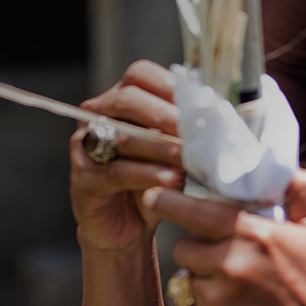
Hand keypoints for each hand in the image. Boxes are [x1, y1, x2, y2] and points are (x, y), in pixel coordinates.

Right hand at [70, 60, 184, 251]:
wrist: (127, 229)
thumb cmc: (155, 184)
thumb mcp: (175, 152)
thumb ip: (187, 132)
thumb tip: (220, 119)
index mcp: (121, 101)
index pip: (140, 75)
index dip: (169, 84)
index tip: (200, 101)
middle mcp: (98, 117)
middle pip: (127, 99)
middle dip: (165, 114)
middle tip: (195, 130)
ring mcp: (87, 147)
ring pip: (124, 137)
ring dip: (162, 147)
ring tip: (189, 158)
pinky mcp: (85, 179)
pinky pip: (118, 171)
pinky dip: (148, 174)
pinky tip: (172, 179)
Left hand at [143, 169, 305, 305]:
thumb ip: (305, 193)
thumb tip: (289, 168)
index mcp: (252, 236)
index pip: (194, 211)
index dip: (170, 202)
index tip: (154, 196)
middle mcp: (229, 266)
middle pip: (184, 247)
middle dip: (199, 251)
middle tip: (226, 260)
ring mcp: (216, 302)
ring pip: (189, 281)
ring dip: (205, 283)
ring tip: (239, 293)